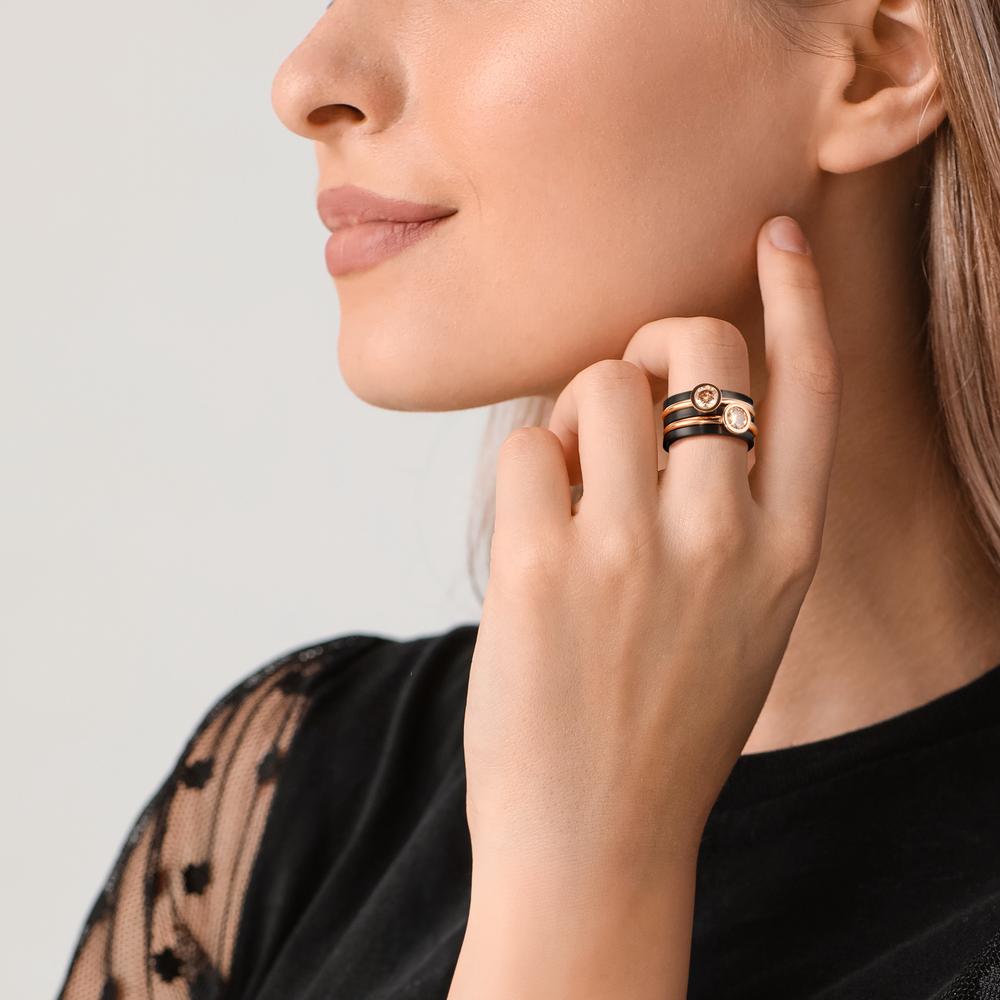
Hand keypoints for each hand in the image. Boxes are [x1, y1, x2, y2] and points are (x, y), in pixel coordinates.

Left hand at [461, 216, 840, 900]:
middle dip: (646, 349)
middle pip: (695, 350)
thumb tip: (656, 399)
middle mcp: (725, 537)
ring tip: (567, 495)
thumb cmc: (657, 724)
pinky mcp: (542, 568)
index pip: (811, 390)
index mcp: (786, 551)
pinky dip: (520, 480)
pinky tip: (528, 544)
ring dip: (573, 417)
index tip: (776, 238)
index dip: (797, 302)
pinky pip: (525, 448)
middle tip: (614, 403)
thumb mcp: (739, 620)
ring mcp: (633, 551)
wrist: (595, 843)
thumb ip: (727, 514)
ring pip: (600, 384)